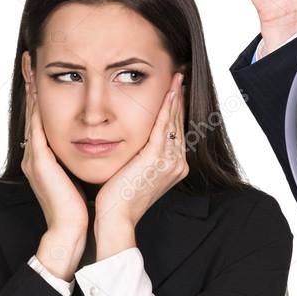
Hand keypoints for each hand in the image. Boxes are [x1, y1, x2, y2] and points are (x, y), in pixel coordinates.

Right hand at [22, 83, 88, 279]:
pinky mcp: (38, 163)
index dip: (40, 90)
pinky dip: (35, 108)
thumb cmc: (82, 203)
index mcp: (46, 154)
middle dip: (31, 82)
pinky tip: (37, 90)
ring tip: (30, 65)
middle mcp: (36, 153)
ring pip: (32, 114)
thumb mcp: (82, 169)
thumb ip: (84, 150)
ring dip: (31, 88)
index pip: (43, 114)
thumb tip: (101, 133)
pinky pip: (36, 129)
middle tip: (32, 56)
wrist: (73, 230)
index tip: (42, 67)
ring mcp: (34, 157)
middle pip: (33, 109)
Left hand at [93, 72, 187, 256]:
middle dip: (179, 98)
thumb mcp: (136, 174)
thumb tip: (138, 143)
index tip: (176, 91)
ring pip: (173, 121)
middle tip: (180, 77)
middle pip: (178, 123)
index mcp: (174, 166)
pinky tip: (169, 92)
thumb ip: (143, 157)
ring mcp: (169, 160)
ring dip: (175, 97)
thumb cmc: (120, 200)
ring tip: (177, 78)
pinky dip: (167, 107)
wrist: (116, 218)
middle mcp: (177, 162)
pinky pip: (163, 125)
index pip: (176, 131)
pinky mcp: (156, 157)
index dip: (177, 109)